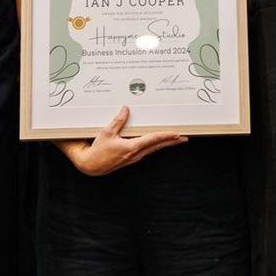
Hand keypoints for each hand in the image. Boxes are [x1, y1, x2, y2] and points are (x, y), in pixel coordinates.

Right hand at [64, 106, 186, 175]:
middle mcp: (135, 154)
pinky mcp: (131, 158)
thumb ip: (118, 120)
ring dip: (165, 144)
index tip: (177, 134)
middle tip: (184, 138)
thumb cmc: (98, 151)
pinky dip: (155, 146)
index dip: (166, 136)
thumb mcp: (107, 133)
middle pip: (157, 146)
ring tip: (175, 140)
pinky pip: (147, 151)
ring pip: (153, 149)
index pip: (153, 140)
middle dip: (171, 141)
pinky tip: (158, 144)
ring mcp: (134, 158)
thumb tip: (126, 109)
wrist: (91, 166)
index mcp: (131, 147)